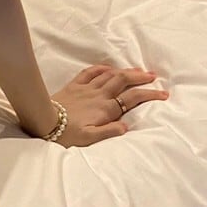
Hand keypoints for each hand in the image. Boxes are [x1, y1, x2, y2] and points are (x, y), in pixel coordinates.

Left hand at [50, 64, 168, 146]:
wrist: (43, 121)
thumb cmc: (66, 133)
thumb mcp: (89, 139)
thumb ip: (108, 132)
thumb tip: (126, 127)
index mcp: (105, 109)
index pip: (132, 98)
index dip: (149, 94)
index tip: (163, 93)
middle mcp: (98, 95)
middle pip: (123, 81)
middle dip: (140, 77)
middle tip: (152, 76)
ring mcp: (86, 88)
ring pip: (110, 74)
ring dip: (125, 71)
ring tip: (137, 70)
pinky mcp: (74, 85)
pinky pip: (90, 72)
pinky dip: (102, 68)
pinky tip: (108, 68)